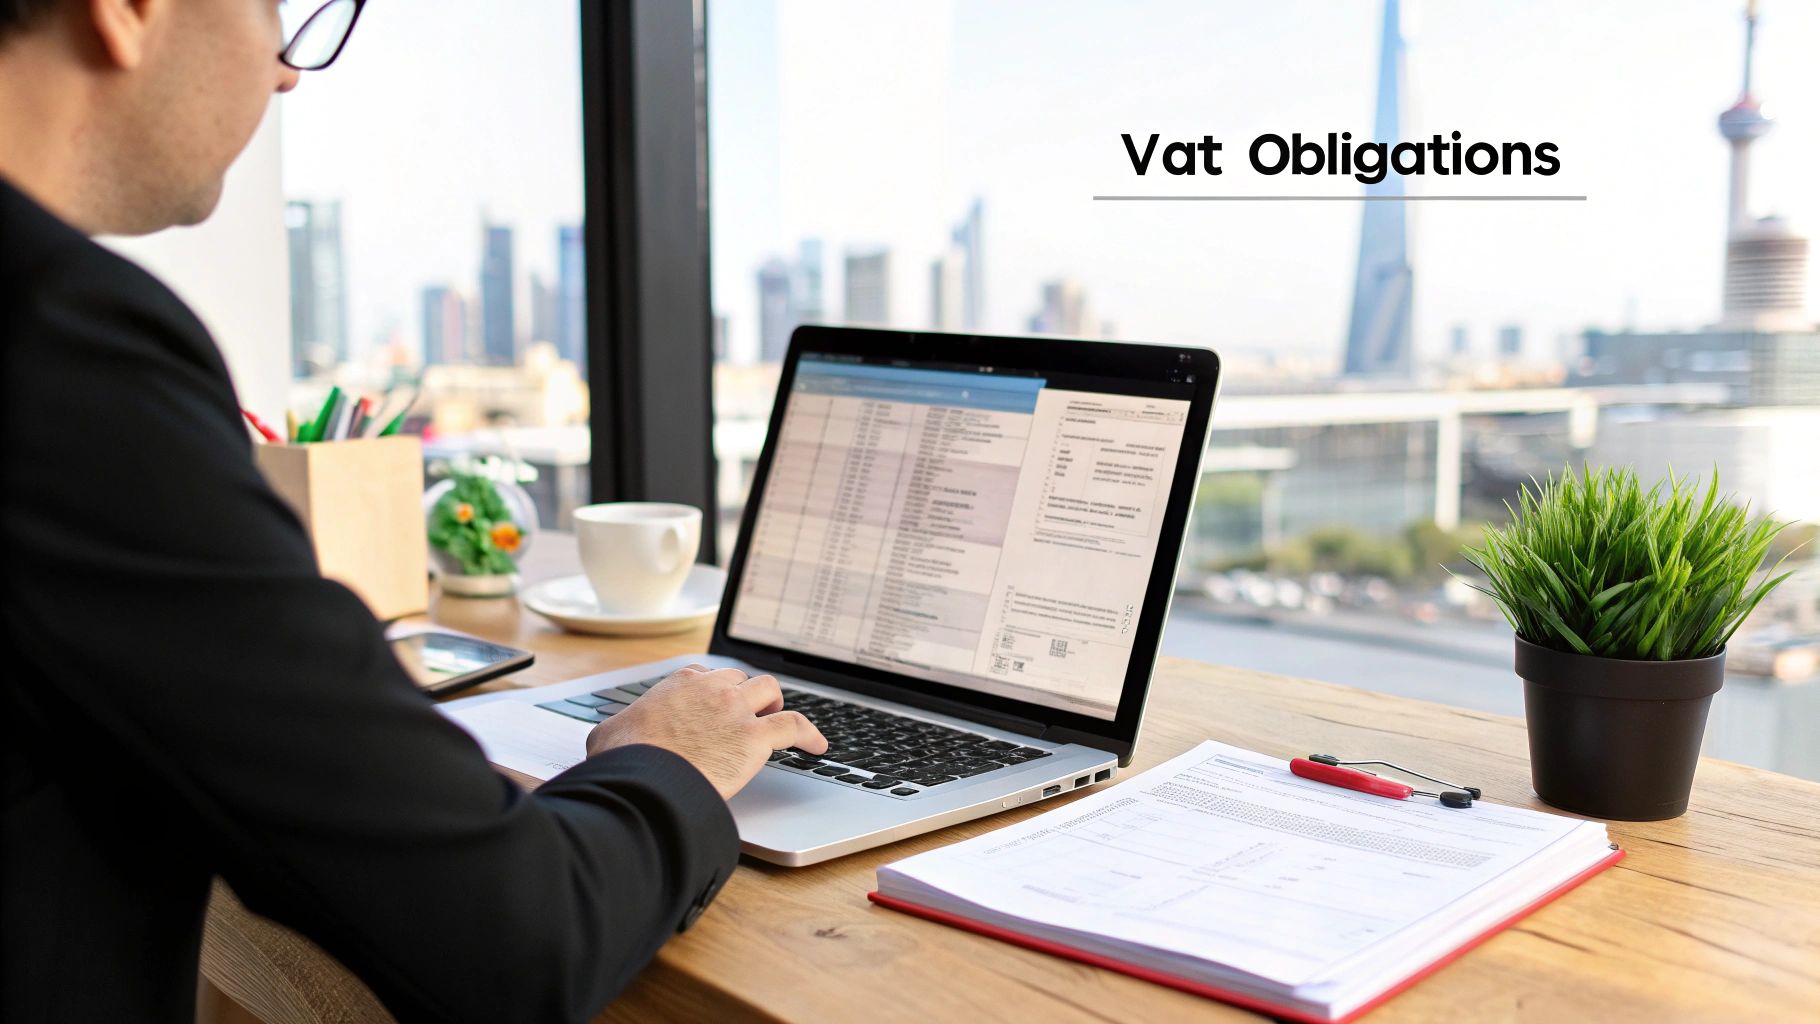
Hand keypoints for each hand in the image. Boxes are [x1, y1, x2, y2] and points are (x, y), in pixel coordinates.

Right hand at [585, 665, 826, 799]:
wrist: (644, 778)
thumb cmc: (625, 759)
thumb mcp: (608, 735)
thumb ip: (616, 729)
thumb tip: (607, 740)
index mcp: (681, 683)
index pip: (708, 676)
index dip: (715, 692)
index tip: (716, 706)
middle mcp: (713, 689)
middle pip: (742, 680)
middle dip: (746, 694)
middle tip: (747, 714)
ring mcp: (737, 711)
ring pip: (770, 691)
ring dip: (775, 703)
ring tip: (776, 720)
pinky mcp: (756, 738)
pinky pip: (795, 726)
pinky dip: (810, 734)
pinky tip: (818, 747)